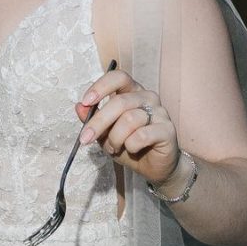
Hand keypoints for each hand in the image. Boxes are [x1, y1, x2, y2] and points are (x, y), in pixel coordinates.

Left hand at [76, 67, 181, 190]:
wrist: (154, 168)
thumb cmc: (129, 146)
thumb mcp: (105, 133)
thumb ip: (93, 119)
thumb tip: (79, 106)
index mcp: (132, 92)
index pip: (118, 77)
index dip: (101, 87)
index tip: (86, 102)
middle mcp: (147, 97)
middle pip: (119, 102)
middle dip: (99, 122)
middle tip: (86, 138)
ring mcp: (160, 112)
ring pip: (129, 119)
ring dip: (115, 138)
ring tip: (114, 147)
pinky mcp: (167, 129)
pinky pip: (142, 135)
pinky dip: (131, 145)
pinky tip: (132, 149)